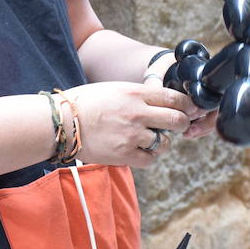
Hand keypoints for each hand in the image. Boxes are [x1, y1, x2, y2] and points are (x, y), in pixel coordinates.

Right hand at [64, 82, 199, 166]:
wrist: (61, 122)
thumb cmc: (85, 102)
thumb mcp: (115, 89)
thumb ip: (139, 95)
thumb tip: (162, 102)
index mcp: (135, 93)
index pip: (174, 98)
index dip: (186, 105)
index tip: (187, 109)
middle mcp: (138, 113)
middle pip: (177, 120)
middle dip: (181, 124)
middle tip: (176, 126)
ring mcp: (132, 135)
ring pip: (164, 143)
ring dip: (161, 142)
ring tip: (148, 138)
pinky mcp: (124, 155)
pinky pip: (149, 159)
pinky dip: (147, 156)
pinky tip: (137, 150)